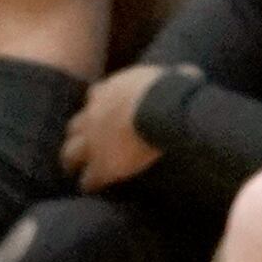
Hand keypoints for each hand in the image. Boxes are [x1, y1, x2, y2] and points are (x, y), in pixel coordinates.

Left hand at [62, 63, 170, 187]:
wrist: (157, 110)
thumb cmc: (168, 89)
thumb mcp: (172, 75)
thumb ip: (176, 75)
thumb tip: (192, 73)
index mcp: (108, 91)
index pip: (95, 96)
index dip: (99, 105)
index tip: (105, 112)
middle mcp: (93, 115)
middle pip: (73, 127)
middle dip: (77, 136)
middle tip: (83, 145)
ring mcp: (93, 142)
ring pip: (69, 154)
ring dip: (73, 161)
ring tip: (77, 170)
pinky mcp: (100, 166)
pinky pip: (88, 180)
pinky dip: (90, 184)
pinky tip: (95, 188)